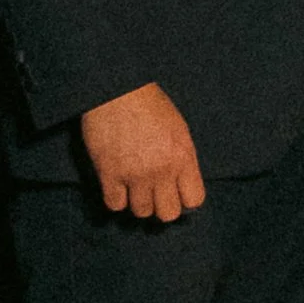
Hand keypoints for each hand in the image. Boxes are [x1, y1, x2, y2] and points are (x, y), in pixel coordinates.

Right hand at [79, 82, 206, 220]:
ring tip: (133, 187)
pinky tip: (116, 185)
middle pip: (168, 214)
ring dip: (137, 202)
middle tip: (153, 193)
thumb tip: (182, 185)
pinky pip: (115, 205)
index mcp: (183, 156)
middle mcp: (162, 170)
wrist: (116, 89)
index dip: (184, 200)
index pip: (194, 201)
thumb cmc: (149, 104)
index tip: (175, 193)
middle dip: (161, 206)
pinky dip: (115, 199)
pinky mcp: (109, 173)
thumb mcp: (179, 129)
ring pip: (141, 212)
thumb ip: (182, 159)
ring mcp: (135, 174)